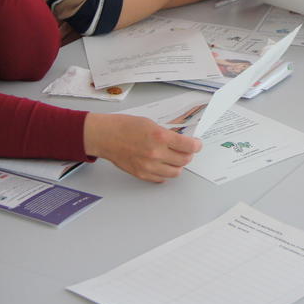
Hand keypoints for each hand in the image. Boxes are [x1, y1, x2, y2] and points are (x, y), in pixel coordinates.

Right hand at [83, 113, 202, 182]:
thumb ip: (167, 134)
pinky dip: (166, 173)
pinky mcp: (142, 174)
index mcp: (160, 137)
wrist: (106, 136)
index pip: (189, 146)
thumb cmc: (125, 126)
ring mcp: (149, 166)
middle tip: (186, 150)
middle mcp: (156, 153)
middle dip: (188, 155)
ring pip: (175, 172)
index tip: (197, 144)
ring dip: (178, 165)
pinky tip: (163, 165)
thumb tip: (182, 141)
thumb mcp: (151, 124)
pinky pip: (162, 179)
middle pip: (185, 160)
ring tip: (174, 158)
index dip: (196, 145)